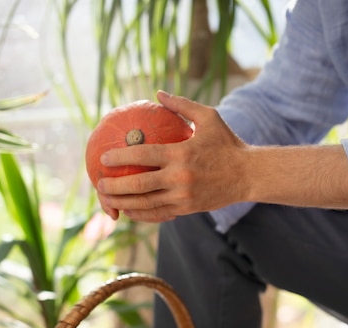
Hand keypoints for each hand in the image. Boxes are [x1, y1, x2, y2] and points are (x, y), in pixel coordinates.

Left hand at [97, 91, 248, 222]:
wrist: (248, 175)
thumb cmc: (227, 143)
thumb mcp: (209, 117)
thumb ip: (182, 105)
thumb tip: (158, 92)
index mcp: (181, 154)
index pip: (144, 155)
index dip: (121, 157)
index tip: (105, 159)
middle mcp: (180, 178)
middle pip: (139, 184)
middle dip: (115, 186)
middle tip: (99, 184)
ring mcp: (183, 196)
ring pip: (146, 203)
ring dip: (124, 203)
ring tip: (108, 200)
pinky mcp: (187, 209)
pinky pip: (159, 214)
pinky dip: (142, 214)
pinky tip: (129, 211)